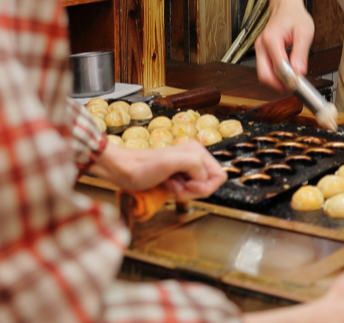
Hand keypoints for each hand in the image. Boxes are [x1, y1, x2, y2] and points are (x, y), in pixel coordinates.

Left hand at [93, 140, 225, 198]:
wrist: (124, 170)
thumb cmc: (143, 167)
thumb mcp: (170, 162)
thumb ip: (194, 164)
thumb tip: (202, 177)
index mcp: (197, 151)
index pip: (219, 176)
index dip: (205, 186)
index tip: (188, 185)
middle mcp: (194, 158)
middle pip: (209, 184)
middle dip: (194, 190)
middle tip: (176, 186)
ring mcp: (186, 167)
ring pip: (199, 189)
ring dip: (184, 192)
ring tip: (169, 185)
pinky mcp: (178, 176)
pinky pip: (188, 191)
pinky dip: (179, 192)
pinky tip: (167, 186)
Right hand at [255, 0, 314, 91]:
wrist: (285, 6)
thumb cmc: (294, 15)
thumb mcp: (304, 32)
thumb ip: (301, 53)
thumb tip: (299, 72)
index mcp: (271, 39)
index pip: (277, 66)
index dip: (288, 79)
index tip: (299, 84)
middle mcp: (262, 45)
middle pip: (264, 75)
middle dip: (279, 85)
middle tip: (294, 86)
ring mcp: (260, 49)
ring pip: (263, 74)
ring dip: (277, 81)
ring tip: (293, 80)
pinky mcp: (262, 52)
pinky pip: (265, 69)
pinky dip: (275, 75)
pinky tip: (287, 74)